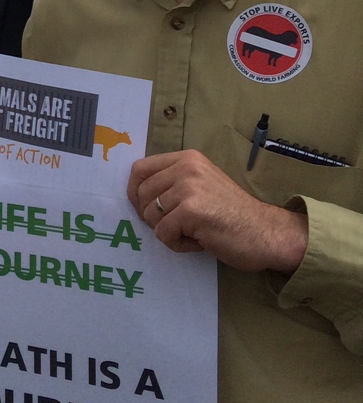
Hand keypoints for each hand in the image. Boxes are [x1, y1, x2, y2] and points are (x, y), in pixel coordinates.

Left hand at [127, 150, 308, 272]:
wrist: (267, 232)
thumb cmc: (233, 213)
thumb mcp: (201, 185)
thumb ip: (173, 182)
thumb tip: (137, 196)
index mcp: (187, 159)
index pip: (140, 170)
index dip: (135, 193)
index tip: (144, 209)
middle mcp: (186, 167)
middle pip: (142, 195)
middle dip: (153, 218)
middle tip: (178, 227)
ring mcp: (188, 187)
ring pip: (150, 216)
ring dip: (168, 232)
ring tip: (194, 233)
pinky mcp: (191, 211)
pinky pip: (163, 233)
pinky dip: (177, 244)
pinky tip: (200, 241)